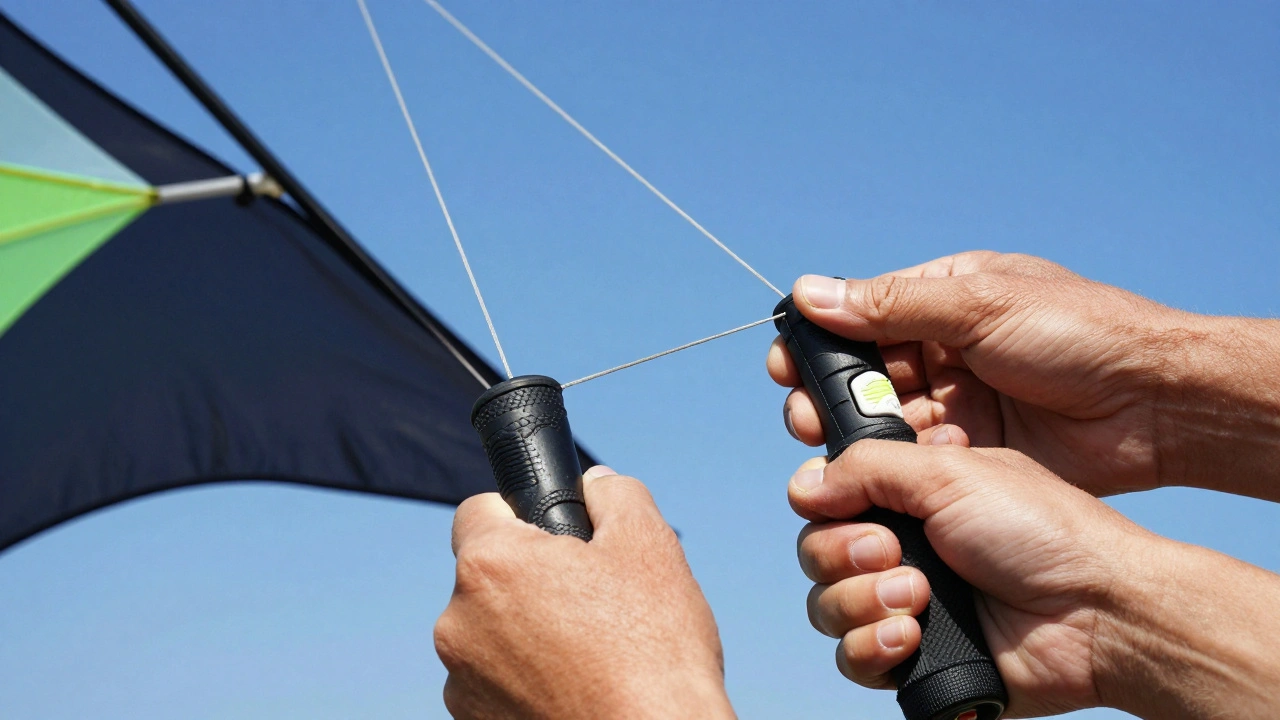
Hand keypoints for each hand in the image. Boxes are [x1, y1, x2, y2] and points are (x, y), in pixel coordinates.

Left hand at [435, 467, 734, 719]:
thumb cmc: (652, 651)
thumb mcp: (649, 546)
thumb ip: (616, 495)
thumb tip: (597, 485)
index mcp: (490, 565)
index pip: (478, 510)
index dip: (519, 513)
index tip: (553, 535)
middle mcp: (458, 624)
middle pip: (487, 576)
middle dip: (531, 579)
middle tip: (590, 598)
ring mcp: (462, 684)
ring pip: (491, 634)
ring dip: (526, 634)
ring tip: (590, 653)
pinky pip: (495, 684)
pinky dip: (527, 681)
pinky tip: (576, 688)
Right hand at [768, 251, 1279, 498]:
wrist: (1158, 404)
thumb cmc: (1082, 333)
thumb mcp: (981, 305)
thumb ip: (892, 305)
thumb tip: (809, 292)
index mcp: (946, 298)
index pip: (863, 317)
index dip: (821, 341)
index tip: (785, 364)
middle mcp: (946, 350)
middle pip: (865, 374)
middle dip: (832, 395)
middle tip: (806, 416)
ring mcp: (960, 402)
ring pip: (886, 419)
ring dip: (860, 431)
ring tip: (836, 445)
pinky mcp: (975, 450)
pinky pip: (919, 456)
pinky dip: (902, 460)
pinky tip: (897, 464)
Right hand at [790, 426, 1279, 718]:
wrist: (1095, 612)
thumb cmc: (1041, 531)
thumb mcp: (950, 471)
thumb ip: (866, 466)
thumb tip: (805, 487)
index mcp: (909, 492)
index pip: (828, 493)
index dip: (821, 501)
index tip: (835, 504)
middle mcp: (902, 544)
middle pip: (816, 549)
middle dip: (841, 553)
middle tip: (891, 552)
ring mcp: (904, 601)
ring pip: (825, 605)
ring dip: (858, 601)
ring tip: (915, 598)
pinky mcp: (913, 655)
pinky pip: (852, 657)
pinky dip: (871, 647)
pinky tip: (910, 637)